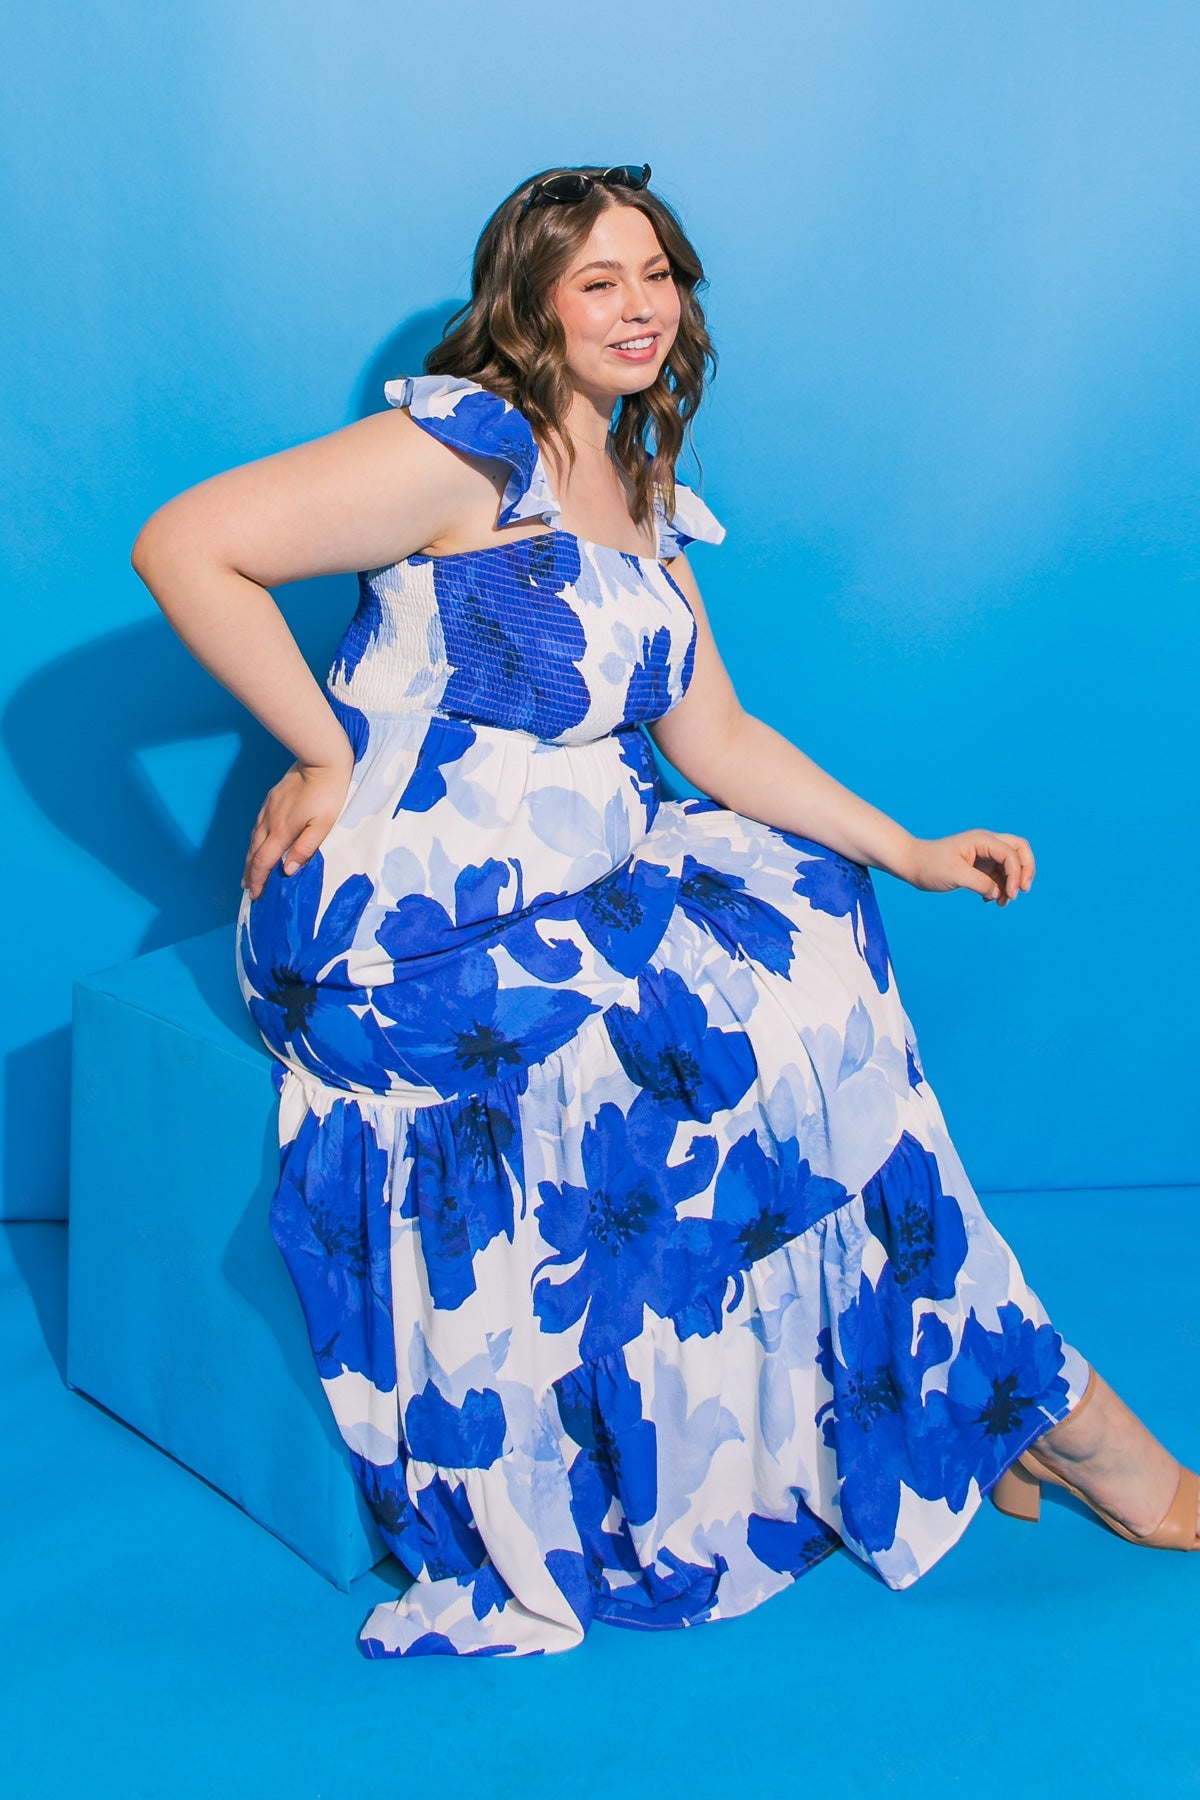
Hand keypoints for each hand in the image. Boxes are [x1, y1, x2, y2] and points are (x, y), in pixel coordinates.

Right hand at [242, 748, 353, 899]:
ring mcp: (269, 808)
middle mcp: (270, 821)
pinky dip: (254, 840)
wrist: (320, 761)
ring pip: (254, 838)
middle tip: (248, 888)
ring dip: (250, 857)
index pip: (264, 861)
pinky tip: (257, 842)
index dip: (258, 879)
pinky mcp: (271, 799)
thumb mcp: (323, 825)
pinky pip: (257, 825)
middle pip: (254, 852)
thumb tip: (288, 869)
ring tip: (249, 870)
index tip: (255, 894)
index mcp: (282, 831)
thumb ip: (305, 848)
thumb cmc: (328, 794)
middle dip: (250, 872)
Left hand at [901, 830, 1034, 906]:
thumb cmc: (930, 866)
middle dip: (1025, 870)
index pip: (1011, 854)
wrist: (912, 865)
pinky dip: (1000, 887)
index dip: (1016, 874)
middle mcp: (986, 844)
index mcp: (982, 840)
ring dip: (1012, 884)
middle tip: (1022, 891)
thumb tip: (1000, 893)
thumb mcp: (956, 876)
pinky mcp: (979, 866)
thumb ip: (981, 883)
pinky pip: (999, 875)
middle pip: (1019, 850)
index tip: (1011, 894)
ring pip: (1011, 865)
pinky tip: (991, 900)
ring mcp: (984, 854)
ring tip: (1003, 903)